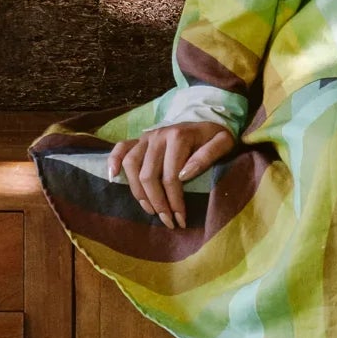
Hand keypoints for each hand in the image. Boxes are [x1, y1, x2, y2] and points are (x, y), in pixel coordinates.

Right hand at [108, 122, 236, 231]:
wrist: (208, 116)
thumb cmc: (215, 135)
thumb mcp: (223, 142)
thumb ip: (207, 156)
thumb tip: (184, 176)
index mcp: (178, 137)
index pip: (171, 177)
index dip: (174, 202)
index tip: (180, 220)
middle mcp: (158, 136)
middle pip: (148, 176)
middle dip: (157, 203)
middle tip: (167, 221)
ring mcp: (146, 137)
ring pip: (131, 166)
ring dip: (138, 192)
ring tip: (150, 210)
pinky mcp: (139, 139)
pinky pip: (121, 148)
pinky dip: (113, 161)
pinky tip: (113, 177)